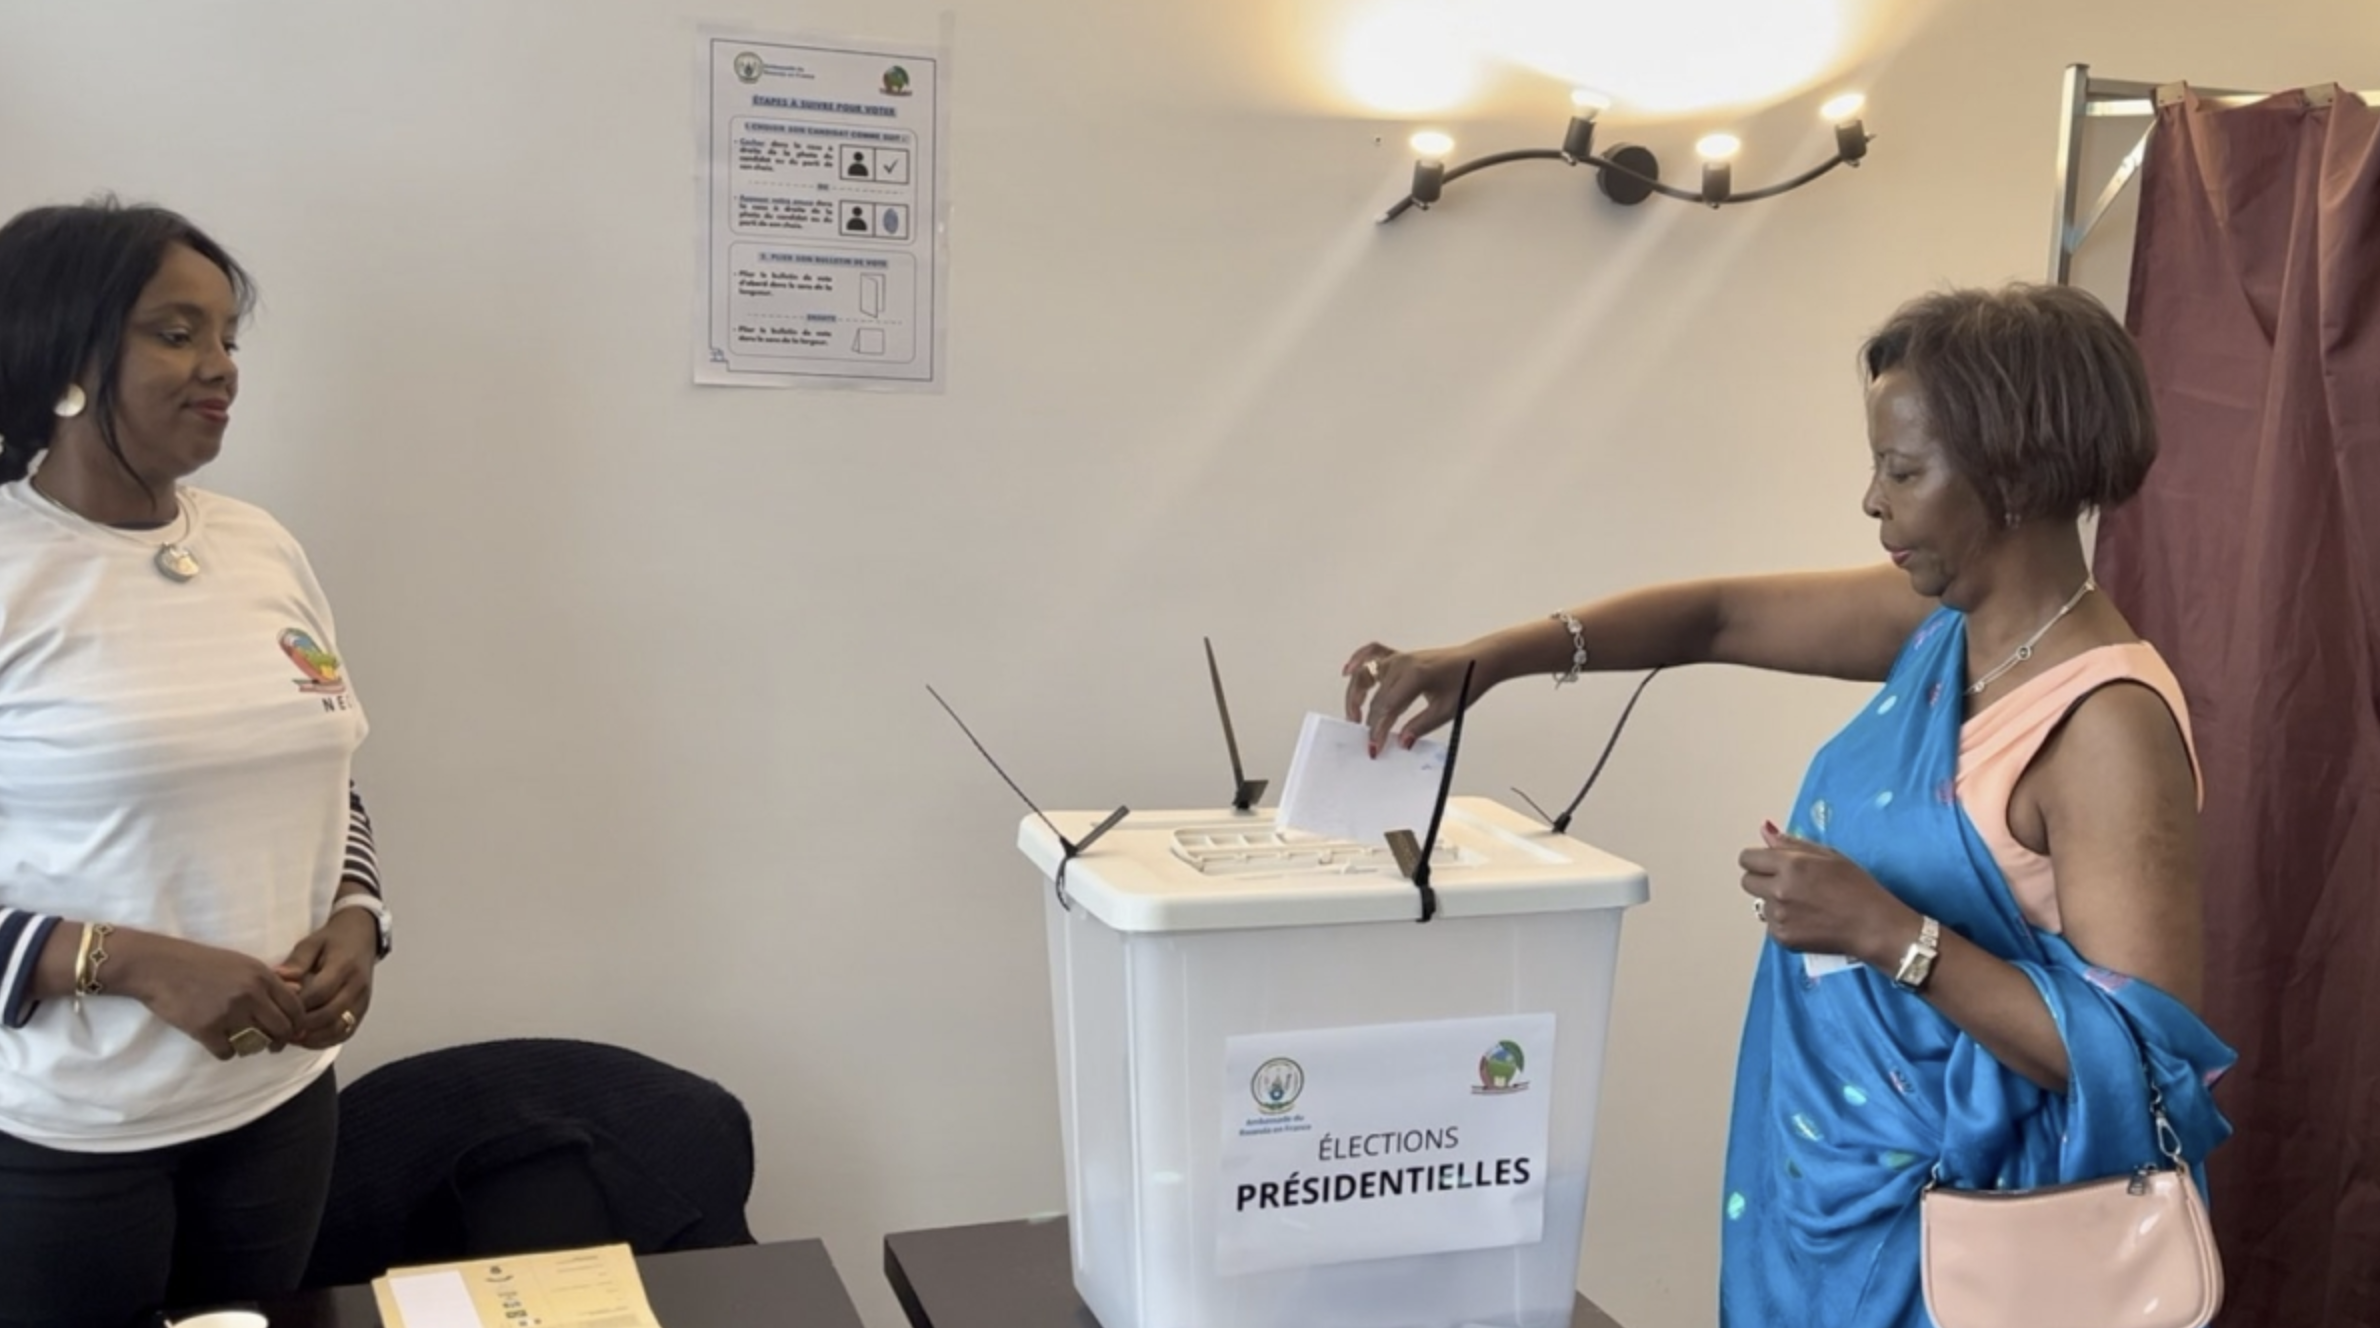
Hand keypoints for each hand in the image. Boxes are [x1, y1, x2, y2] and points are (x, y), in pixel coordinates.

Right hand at [119, 934, 309, 1060]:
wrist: (158, 966)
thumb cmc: (201, 963)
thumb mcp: (241, 963)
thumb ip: (270, 980)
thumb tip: (300, 992)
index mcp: (262, 976)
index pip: (295, 1008)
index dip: (298, 1024)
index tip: (293, 1033)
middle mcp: (250, 994)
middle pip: (281, 1029)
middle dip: (279, 1041)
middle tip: (272, 1045)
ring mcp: (228, 1013)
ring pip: (255, 1045)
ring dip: (251, 1047)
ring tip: (242, 1040)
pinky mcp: (206, 1029)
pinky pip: (227, 1053)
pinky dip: (225, 1052)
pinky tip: (218, 1042)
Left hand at [274, 908, 376, 1050]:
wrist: (362, 937)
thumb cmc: (334, 940)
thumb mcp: (312, 943)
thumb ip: (296, 961)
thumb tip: (279, 978)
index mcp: (344, 966)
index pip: (319, 992)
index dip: (297, 1005)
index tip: (277, 1010)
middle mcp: (357, 986)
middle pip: (329, 1014)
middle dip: (303, 1025)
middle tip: (280, 1030)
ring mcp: (363, 1000)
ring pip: (338, 1027)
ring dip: (314, 1036)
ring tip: (291, 1037)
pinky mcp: (363, 1010)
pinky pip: (346, 1032)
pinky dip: (327, 1040)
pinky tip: (308, 1039)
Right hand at [1342, 642, 1488, 756]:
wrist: (1480, 661)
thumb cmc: (1467, 680)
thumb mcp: (1446, 710)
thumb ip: (1420, 726)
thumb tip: (1401, 741)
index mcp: (1415, 676)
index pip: (1386, 707)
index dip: (1377, 730)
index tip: (1374, 747)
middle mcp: (1403, 664)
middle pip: (1375, 697)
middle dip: (1369, 722)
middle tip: (1368, 741)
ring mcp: (1400, 658)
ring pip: (1366, 675)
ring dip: (1355, 695)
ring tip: (1354, 716)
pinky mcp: (1400, 656)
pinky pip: (1373, 653)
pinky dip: (1358, 660)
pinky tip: (1348, 670)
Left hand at [1738, 821, 1920, 964]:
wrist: (1873, 926)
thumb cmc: (1858, 888)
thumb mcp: (1828, 855)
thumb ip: (1791, 842)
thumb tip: (1765, 830)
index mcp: (1790, 864)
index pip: (1747, 858)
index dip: (1758, 860)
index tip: (1769, 864)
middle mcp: (1779, 890)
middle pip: (1747, 881)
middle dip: (1762, 880)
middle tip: (1788, 883)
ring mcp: (1779, 916)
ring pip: (1760, 903)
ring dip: (1775, 901)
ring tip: (1805, 903)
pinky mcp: (1782, 937)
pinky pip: (1770, 924)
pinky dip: (1783, 921)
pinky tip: (1807, 919)